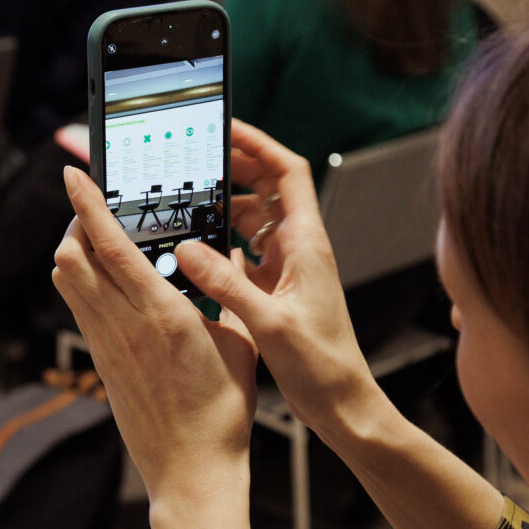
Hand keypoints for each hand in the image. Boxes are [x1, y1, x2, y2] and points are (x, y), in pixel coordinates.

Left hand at [52, 166, 257, 503]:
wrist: (192, 469)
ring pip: (67, 281)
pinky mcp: (101, 361)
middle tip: (96, 207)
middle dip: (76, 222)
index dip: (89, 206)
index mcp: (164, 316)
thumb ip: (229, 294)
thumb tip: (229, 255)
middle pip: (73, 257)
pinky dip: (83, 283)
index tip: (75, 175)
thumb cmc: (222, 411)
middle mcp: (125, 326)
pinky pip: (79, 308)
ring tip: (99, 239)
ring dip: (75, 251)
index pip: (111, 247)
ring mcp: (107, 345)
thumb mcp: (239, 343)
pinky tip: (108, 282)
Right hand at [175, 120, 378, 437]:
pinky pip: (249, 248)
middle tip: (197, 159)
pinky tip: (201, 246)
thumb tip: (187, 249)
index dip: (258, 142)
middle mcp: (300, 246)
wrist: (342, 401)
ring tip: (192, 199)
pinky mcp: (278, 286)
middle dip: (236, 166)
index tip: (226, 127)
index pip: (287, 170)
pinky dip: (226, 239)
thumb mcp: (270, 321)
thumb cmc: (323, 364)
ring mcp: (289, 265)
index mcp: (306, 242)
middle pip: (269, 186)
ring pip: (257, 216)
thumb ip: (227, 283)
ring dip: (228, 203)